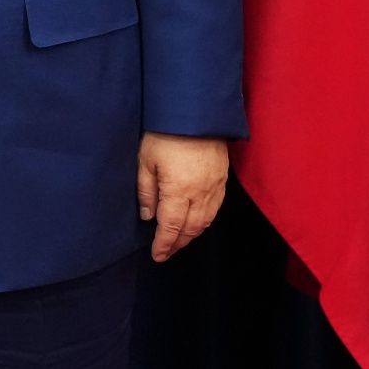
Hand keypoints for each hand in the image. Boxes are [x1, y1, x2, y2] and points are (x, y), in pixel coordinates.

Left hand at [137, 132, 228, 261]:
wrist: (196, 113)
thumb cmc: (165, 134)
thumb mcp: (145, 160)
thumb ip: (146, 190)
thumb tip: (148, 216)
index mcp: (179, 191)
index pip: (171, 227)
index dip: (164, 244)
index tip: (157, 255)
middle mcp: (200, 194)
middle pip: (190, 228)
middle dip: (178, 244)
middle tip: (166, 253)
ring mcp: (215, 187)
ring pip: (205, 221)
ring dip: (192, 235)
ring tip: (179, 242)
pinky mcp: (223, 178)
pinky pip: (216, 208)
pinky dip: (205, 221)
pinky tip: (197, 223)